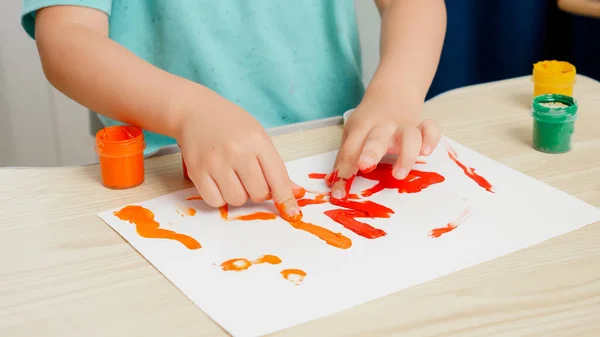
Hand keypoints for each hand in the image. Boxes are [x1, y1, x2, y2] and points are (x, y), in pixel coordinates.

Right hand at [177, 96, 302, 220]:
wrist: (194, 111)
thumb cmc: (231, 124)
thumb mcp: (258, 137)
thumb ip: (275, 167)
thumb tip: (295, 194)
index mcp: (257, 141)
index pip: (278, 178)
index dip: (285, 199)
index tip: (291, 213)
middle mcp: (237, 151)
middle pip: (259, 193)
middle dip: (258, 192)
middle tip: (250, 177)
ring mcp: (215, 162)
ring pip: (237, 200)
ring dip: (238, 195)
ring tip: (232, 177)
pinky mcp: (197, 172)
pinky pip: (215, 201)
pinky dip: (220, 197)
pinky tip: (218, 181)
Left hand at [326, 97, 440, 198]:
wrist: (392, 92)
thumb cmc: (369, 121)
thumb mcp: (352, 133)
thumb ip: (345, 158)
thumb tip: (332, 184)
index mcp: (361, 128)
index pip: (350, 150)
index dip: (344, 172)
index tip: (339, 193)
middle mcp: (382, 127)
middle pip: (377, 137)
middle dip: (371, 152)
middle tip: (365, 166)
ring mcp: (403, 126)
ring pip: (408, 135)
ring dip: (405, 154)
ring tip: (400, 174)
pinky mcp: (420, 126)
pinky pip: (430, 129)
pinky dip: (431, 139)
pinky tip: (426, 153)